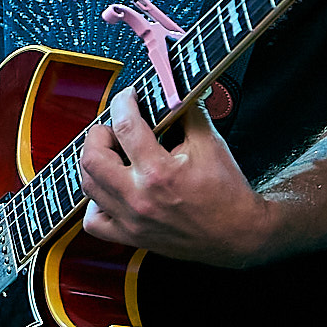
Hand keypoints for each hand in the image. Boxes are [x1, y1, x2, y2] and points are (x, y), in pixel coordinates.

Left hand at [78, 88, 273, 266]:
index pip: (125, 126)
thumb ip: (187, 111)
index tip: (127, 97)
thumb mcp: (210, 143)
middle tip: (115, 128)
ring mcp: (132, 220)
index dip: (122, 103)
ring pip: (88, 186)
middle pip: (92, 158)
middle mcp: (139, 198)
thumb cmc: (226, 192)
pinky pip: (94, 222)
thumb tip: (172, 90)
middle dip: (99, 134)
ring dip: (94, 163)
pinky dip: (94, 202)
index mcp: (159, 172)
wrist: (239, 235)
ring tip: (112, 155)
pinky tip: (109, 190)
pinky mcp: (132, 236)